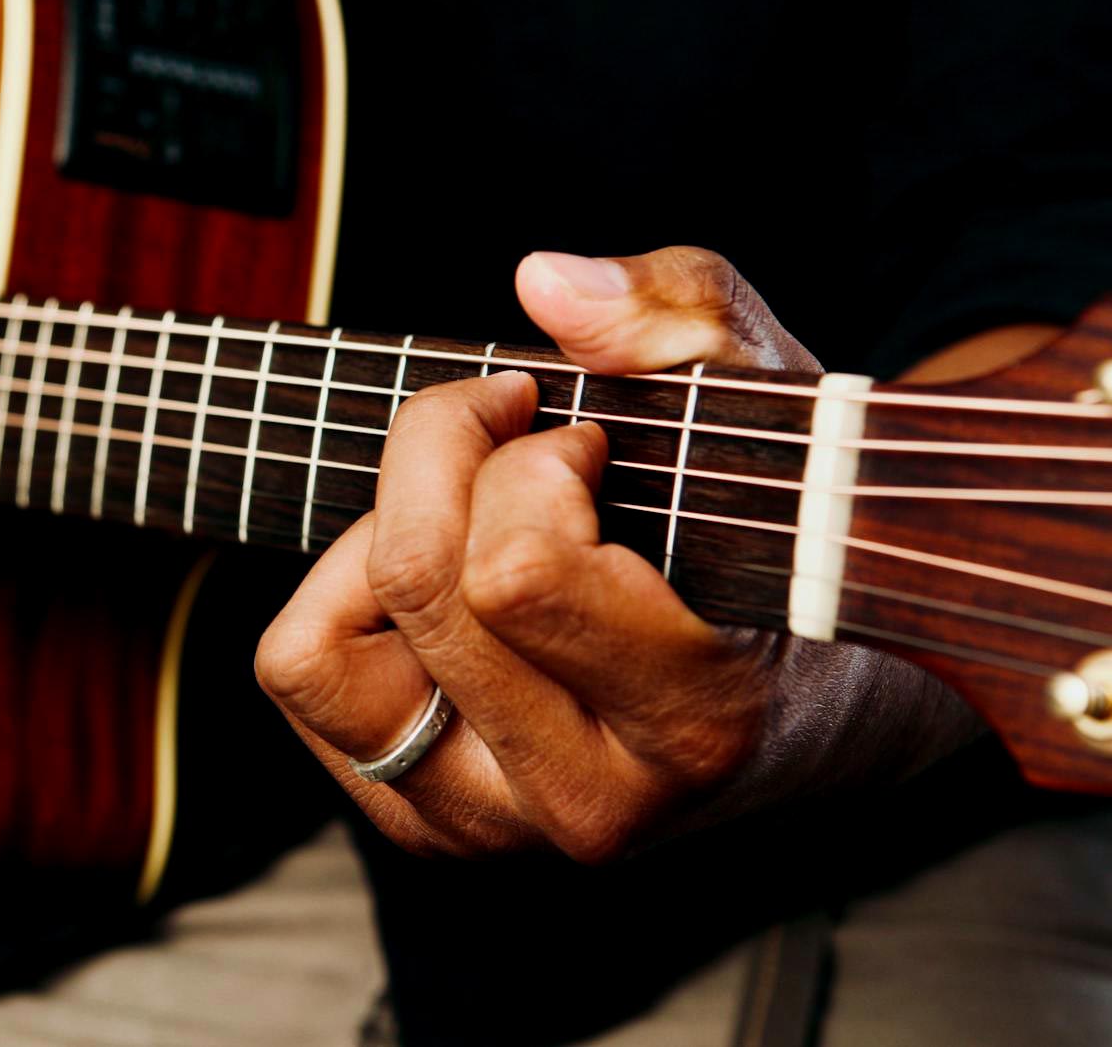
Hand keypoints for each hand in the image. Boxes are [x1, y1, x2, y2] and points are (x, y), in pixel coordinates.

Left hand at [255, 247, 976, 859]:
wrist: (809, 706)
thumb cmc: (777, 534)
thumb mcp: (766, 395)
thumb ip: (678, 317)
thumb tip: (542, 284)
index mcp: (696, 723)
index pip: (514, 572)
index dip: (528, 460)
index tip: (582, 435)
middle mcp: (584, 802)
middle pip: (416, 583)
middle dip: (446, 460)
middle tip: (517, 439)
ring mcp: (489, 827)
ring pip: (318, 652)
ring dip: (377, 542)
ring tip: (470, 518)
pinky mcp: (419, 823)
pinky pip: (302, 675)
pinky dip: (342, 596)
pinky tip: (439, 582)